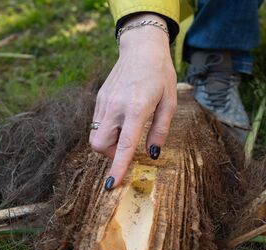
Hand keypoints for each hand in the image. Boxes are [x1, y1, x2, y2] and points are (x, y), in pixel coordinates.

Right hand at [90, 13, 176, 189]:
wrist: (141, 48)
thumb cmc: (161, 74)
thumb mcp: (170, 102)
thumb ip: (160, 130)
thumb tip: (151, 155)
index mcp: (136, 108)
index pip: (124, 145)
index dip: (117, 168)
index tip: (111, 185)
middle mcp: (116, 107)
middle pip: (100, 146)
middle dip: (111, 155)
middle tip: (127, 148)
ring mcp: (104, 103)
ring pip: (95, 137)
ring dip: (109, 144)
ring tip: (126, 133)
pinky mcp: (99, 99)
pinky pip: (96, 125)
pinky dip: (107, 131)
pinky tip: (121, 120)